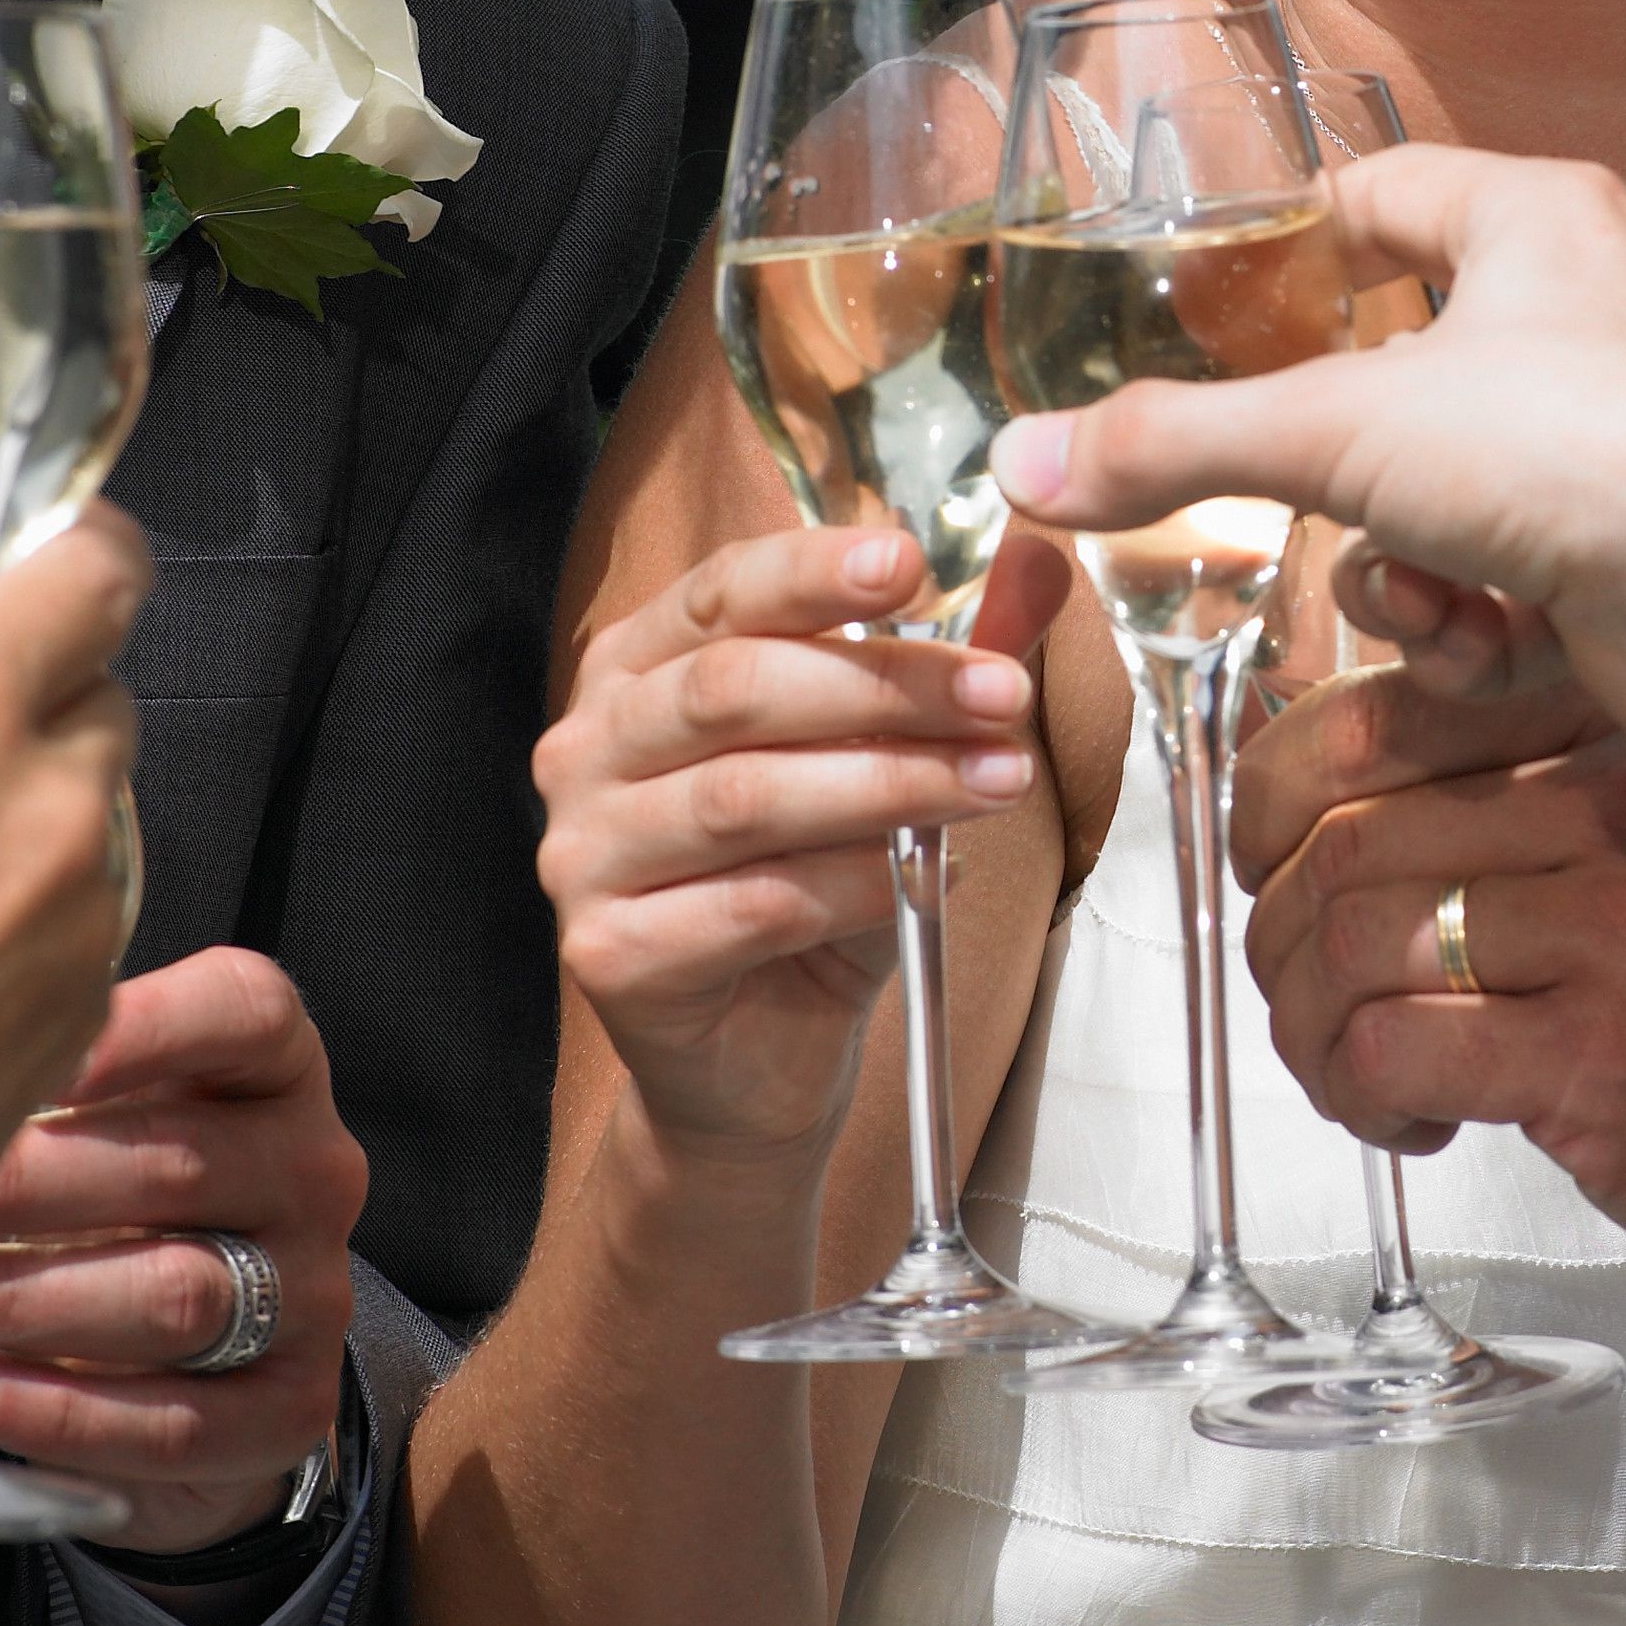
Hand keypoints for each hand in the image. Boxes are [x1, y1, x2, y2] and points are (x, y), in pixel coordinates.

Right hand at [0, 530, 148, 1404]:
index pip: (96, 566)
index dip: (68, 551)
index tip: (22, 563)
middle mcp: (56, 804)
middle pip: (95, 686)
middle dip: (25, 691)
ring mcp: (91, 908)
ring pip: (94, 803)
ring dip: (26, 803)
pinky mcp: (93, 997)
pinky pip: (84, 905)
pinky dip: (27, 901)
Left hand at [0, 947, 371, 1560]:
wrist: (178, 1348)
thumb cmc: (93, 1193)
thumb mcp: (79, 1115)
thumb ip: (17, 1088)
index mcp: (274, 1067)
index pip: (240, 1013)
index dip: (136, 1030)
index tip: (18, 1062)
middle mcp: (314, 1170)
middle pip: (178, 1163)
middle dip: (27, 1187)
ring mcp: (314, 1293)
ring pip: (178, 1295)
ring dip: (31, 1301)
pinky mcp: (292, 1409)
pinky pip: (178, 1421)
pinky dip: (59, 1413)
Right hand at [531, 521, 1071, 1158]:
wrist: (756, 1062)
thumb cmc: (813, 892)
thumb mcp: (887, 762)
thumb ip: (948, 667)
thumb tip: (1041, 569)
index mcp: (639, 671)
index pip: (721, 594)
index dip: (814, 573)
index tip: (912, 562)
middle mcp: (590, 750)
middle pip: (735, 688)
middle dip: (885, 685)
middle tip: (1001, 696)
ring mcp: (584, 854)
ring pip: (745, 796)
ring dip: (889, 783)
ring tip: (998, 782)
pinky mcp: (611, 954)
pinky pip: (750, 904)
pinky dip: (853, 884)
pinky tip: (925, 881)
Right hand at [1000, 145, 1625, 762]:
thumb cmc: (1569, 448)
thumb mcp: (1334, 434)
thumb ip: (1174, 446)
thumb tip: (1025, 463)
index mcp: (1535, 221)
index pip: (1385, 194)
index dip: (1295, 246)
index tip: (1219, 307)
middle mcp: (1586, 312)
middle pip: (1396, 377)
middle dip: (1338, 473)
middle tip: (1309, 496)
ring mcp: (1609, 440)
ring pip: (1432, 501)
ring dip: (1401, 572)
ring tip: (1431, 592)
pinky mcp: (1623, 554)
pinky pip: (1497, 584)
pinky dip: (1475, 628)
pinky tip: (1491, 642)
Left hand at [1227, 652, 1625, 1302]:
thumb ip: (1533, 771)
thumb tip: (1327, 751)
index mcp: (1615, 729)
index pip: (1371, 715)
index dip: (1271, 797)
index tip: (1270, 864)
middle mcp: (1615, 804)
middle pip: (1341, 839)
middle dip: (1283, 937)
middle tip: (1309, 997)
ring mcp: (1612, 928)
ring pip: (1348, 944)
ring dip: (1312, 1028)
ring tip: (1358, 1070)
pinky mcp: (1599, 1058)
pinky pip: (1391, 1052)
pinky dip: (1363, 1097)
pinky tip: (1416, 1121)